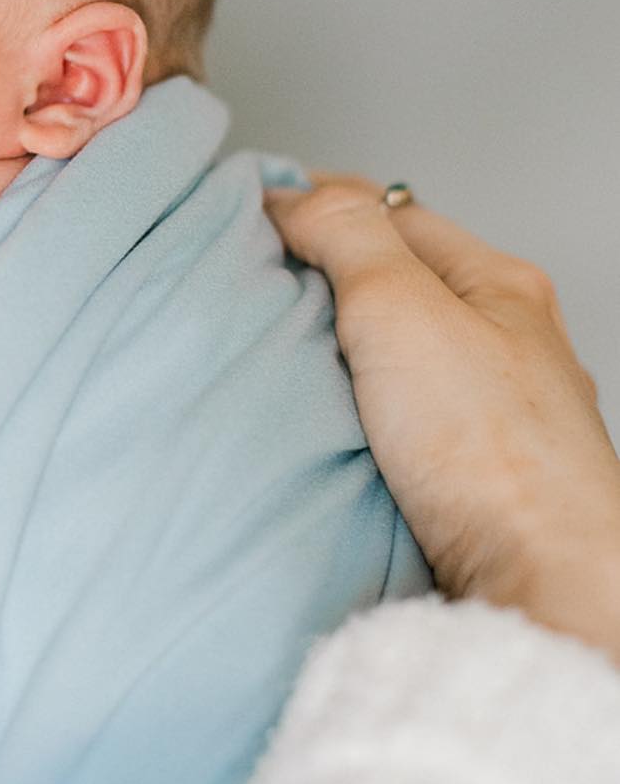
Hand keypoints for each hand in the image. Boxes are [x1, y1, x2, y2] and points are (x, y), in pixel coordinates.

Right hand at [265, 175, 619, 665]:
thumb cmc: (494, 454)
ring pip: (381, 359)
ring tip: (263, 357)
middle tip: (245, 287)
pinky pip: (381, 425)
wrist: (539, 587)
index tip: (246, 214)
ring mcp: (480, 416)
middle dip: (314, 283)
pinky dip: (338, 419)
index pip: (391, 212)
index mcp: (498, 286)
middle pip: (385, 286)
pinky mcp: (456, 482)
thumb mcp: (401, 307)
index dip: (317, 203)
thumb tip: (294, 196)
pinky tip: (304, 428)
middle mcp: (497, 346)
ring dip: (322, 358)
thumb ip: (346, 235)